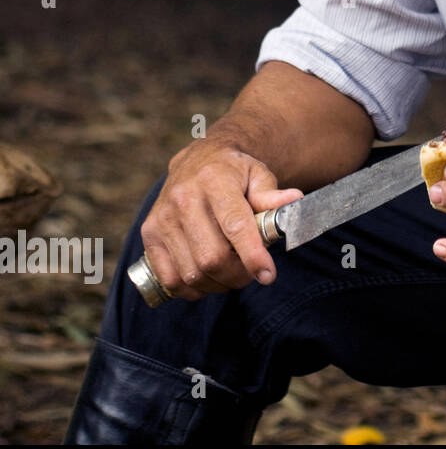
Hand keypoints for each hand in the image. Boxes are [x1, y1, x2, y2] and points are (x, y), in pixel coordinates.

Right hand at [140, 141, 302, 300]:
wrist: (200, 159)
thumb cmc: (235, 172)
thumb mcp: (259, 175)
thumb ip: (272, 194)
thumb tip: (293, 201)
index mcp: (214, 180)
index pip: (234, 226)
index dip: (252, 256)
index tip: (268, 275)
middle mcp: (183, 198)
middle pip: (212, 258)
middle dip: (238, 275)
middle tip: (251, 272)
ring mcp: (162, 218)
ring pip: (192, 273)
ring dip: (219, 284)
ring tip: (232, 272)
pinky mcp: (149, 235)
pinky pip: (170, 278)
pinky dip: (192, 289)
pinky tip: (208, 278)